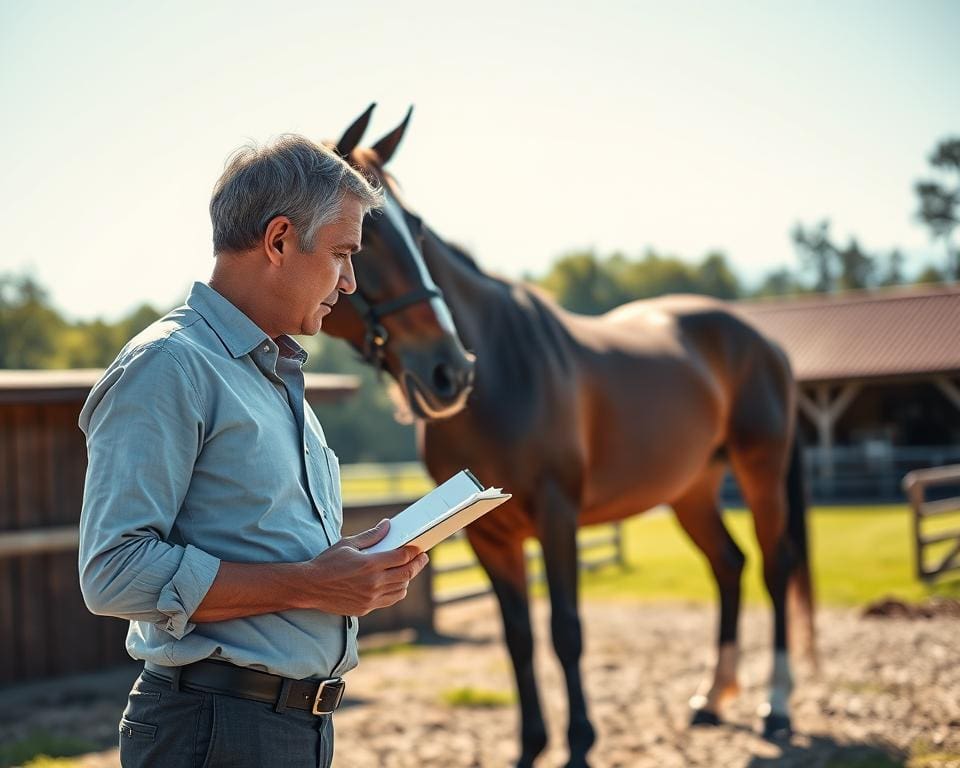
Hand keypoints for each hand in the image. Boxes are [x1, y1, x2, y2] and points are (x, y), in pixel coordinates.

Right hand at [299, 519, 428, 615]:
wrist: (309, 587)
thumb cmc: (327, 562)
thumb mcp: (348, 544)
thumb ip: (371, 535)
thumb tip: (387, 525)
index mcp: (369, 564)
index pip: (402, 558)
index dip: (414, 552)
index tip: (419, 548)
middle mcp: (373, 583)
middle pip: (406, 574)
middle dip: (418, 564)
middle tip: (422, 558)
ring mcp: (370, 598)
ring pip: (401, 589)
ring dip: (408, 578)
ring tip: (408, 570)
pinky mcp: (366, 608)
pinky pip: (390, 600)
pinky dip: (397, 591)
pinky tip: (396, 583)